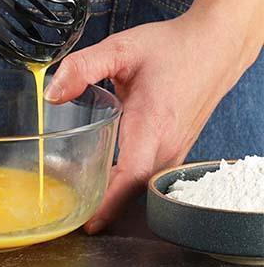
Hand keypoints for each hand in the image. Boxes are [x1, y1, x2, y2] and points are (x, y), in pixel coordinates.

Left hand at [44, 5, 258, 233]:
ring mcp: (178, 147)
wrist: (214, 45)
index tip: (88, 221)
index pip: (131, 175)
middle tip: (71, 206)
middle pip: (136, 187)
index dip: (109, 202)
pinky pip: (154, 172)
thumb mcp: (121, 49)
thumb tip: (52, 93)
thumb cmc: (171, 48)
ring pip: (146, 183)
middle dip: (105, 202)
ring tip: (85, 193)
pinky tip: (110, 171)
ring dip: (118, 192)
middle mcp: (169, 143)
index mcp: (152, 123)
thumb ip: (83, 68)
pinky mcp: (179, 145)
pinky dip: (131, 179)